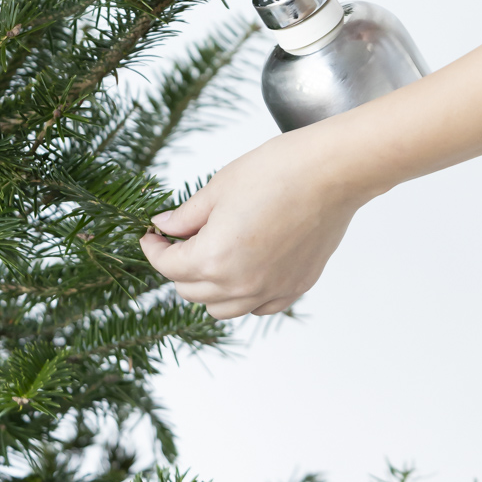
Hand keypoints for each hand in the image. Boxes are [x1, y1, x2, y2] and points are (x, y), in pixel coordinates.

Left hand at [140, 126, 366, 319]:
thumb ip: (186, 216)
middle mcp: (241, 285)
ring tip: (210, 255)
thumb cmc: (277, 172)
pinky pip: (258, 307)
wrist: (330, 172)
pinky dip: (243, 294)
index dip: (153, 249)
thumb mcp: (218, 188)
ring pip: (222, 309)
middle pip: (191, 292)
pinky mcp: (296, 287)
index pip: (169, 267)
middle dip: (177, 267)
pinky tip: (243, 267)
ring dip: (207, 287)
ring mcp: (271, 290)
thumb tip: (164, 227)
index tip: (151, 235)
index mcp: (215, 258)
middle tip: (179, 239)